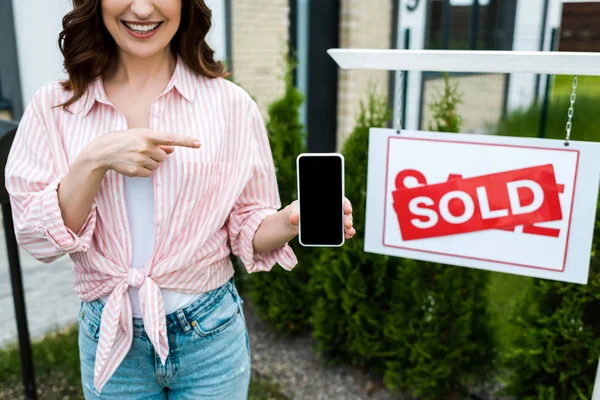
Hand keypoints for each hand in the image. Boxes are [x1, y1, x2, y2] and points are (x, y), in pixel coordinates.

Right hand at [85, 128, 200, 176]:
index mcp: (147, 135)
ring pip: (157, 165)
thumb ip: (158, 142)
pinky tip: (133, 164)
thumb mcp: (140, 136)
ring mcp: (140, 159)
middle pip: (164, 157)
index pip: (170, 138)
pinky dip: (144, 170)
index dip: (186, 141)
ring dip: (150, 163)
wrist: (103, 151)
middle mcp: (144, 146)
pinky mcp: (136, 170)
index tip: (199, 143)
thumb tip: (173, 149)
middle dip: (156, 155)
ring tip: (136, 157)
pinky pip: (150, 174)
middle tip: (142, 151)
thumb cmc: (125, 140)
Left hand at [287, 197, 355, 239]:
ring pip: (345, 221)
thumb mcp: (295, 210)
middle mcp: (333, 209)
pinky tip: (348, 236)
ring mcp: (334, 219)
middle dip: (348, 218)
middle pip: (344, 211)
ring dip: (349, 227)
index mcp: (327, 201)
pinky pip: (342, 230)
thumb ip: (295, 213)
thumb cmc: (297, 210)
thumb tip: (294, 218)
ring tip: (350, 233)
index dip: (345, 204)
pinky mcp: (333, 228)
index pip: (339, 200)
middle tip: (347, 224)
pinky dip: (346, 233)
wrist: (296, 220)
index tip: (347, 210)